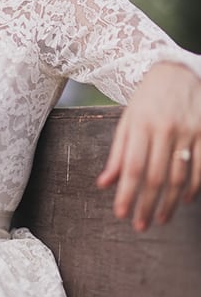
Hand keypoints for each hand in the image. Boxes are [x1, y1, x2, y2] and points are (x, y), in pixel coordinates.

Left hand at [96, 61, 200, 230]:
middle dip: (147, 205)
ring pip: (180, 177)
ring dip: (170, 203)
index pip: (132, 167)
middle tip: (140, 226)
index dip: (127, 194)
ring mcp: (188, 132)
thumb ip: (117, 153)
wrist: (175, 71)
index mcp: (140, 125)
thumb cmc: (146, 100)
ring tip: (160, 219)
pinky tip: (186, 201)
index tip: (121, 214)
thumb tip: (104, 184)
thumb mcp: (126, 121)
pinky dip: (194, 188)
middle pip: (156, 177)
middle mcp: (164, 129)